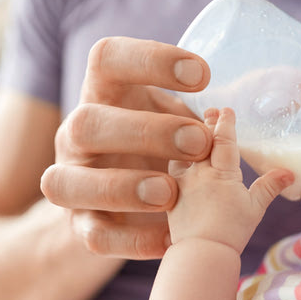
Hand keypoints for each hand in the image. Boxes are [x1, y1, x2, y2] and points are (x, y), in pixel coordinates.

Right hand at [40, 37, 213, 258]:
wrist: (123, 200)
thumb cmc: (159, 144)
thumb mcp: (179, 119)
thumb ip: (206, 117)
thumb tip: (234, 116)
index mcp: (102, 94)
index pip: (107, 59)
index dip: (150, 60)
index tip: (204, 74)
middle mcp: (76, 134)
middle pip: (86, 123)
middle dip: (145, 132)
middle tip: (200, 145)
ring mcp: (71, 181)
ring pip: (66, 182)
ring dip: (122, 188)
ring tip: (170, 193)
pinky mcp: (80, 226)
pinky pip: (95, 236)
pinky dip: (133, 240)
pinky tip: (169, 236)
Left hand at [167, 108, 293, 253]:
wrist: (202, 252)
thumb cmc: (231, 231)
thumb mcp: (255, 208)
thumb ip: (269, 187)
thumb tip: (289, 173)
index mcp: (222, 172)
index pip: (223, 139)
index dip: (225, 122)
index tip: (226, 110)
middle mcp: (199, 173)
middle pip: (201, 140)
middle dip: (207, 125)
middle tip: (210, 112)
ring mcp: (181, 183)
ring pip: (182, 153)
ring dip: (189, 142)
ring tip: (193, 134)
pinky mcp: (170, 197)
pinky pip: (171, 172)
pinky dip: (177, 162)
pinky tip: (179, 161)